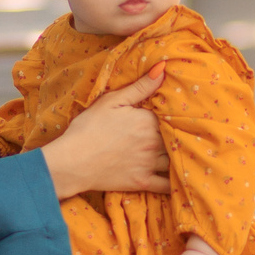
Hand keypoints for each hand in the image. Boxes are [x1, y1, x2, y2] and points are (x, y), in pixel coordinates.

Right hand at [41, 65, 170, 198]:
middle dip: (177, 135)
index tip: (170, 115)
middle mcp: (154, 142)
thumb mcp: (112, 101)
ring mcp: (149, 164)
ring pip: (175, 159)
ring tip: (181, 152)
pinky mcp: (142, 182)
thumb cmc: (88, 128)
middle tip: (182, 133)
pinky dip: (176, 183)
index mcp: (148, 121)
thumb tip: (163, 68)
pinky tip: (180, 179)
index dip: (170, 116)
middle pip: (175, 137)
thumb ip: (140, 86)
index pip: (170, 116)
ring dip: (178, 155)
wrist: (72, 161)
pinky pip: (167, 185)